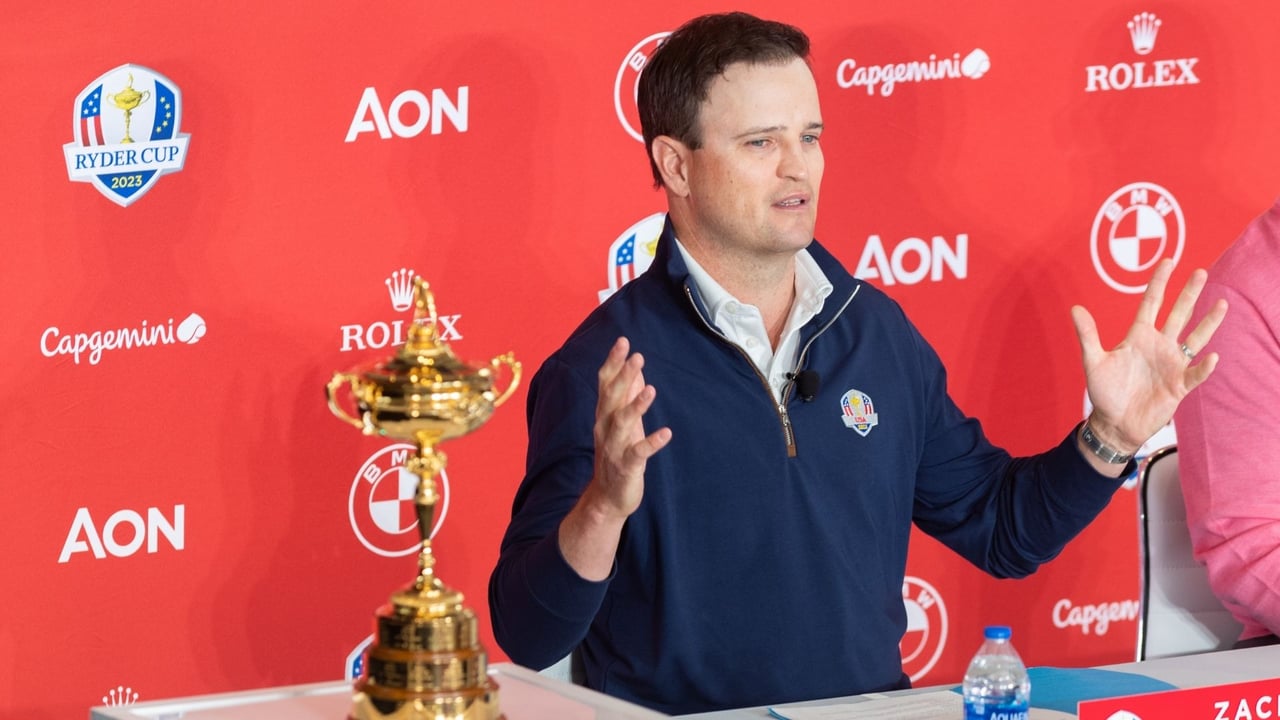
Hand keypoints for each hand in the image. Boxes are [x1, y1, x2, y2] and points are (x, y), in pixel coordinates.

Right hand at [583, 336, 671, 521]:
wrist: (607, 497)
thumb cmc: (617, 454)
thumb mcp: (621, 423)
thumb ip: (626, 396)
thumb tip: (637, 370)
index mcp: (604, 415)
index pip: (605, 383)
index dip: (613, 362)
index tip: (623, 342)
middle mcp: (605, 428)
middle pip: (612, 398)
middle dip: (624, 377)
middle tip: (637, 357)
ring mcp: (614, 447)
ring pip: (623, 423)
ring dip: (636, 406)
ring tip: (651, 390)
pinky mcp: (626, 466)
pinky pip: (638, 453)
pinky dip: (652, 442)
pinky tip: (666, 433)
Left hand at [1071, 259, 1227, 452]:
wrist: (1114, 423)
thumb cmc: (1105, 392)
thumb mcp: (1093, 361)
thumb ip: (1088, 335)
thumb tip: (1075, 308)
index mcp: (1139, 336)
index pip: (1151, 303)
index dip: (1160, 282)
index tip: (1169, 260)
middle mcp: (1159, 346)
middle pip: (1178, 314)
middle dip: (1189, 294)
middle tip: (1201, 272)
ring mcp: (1172, 364)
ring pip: (1195, 338)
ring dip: (1208, 323)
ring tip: (1222, 304)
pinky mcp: (1179, 385)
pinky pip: (1195, 373)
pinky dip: (1204, 367)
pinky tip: (1212, 357)